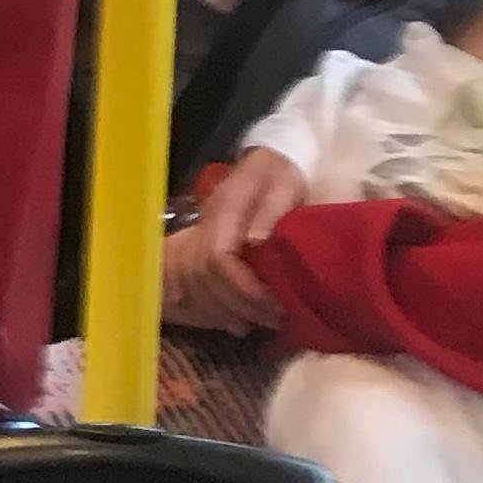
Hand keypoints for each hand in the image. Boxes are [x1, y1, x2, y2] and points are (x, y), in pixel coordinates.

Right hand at [161, 146, 308, 330]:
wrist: (270, 161)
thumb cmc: (282, 174)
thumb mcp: (285, 184)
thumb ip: (271, 210)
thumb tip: (255, 242)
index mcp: (225, 209)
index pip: (218, 256)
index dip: (243, 287)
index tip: (275, 305)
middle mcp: (207, 226)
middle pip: (205, 275)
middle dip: (239, 303)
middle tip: (276, 318)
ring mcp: (203, 237)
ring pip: (197, 284)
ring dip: (229, 309)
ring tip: (264, 321)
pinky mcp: (208, 248)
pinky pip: (199, 285)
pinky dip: (220, 308)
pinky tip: (244, 320)